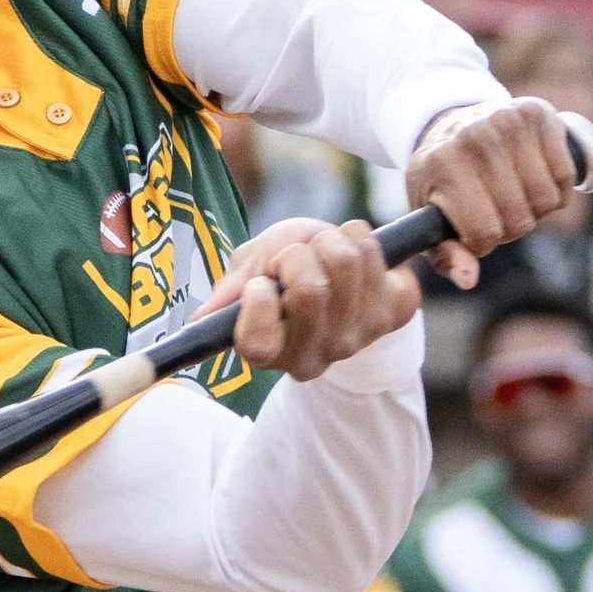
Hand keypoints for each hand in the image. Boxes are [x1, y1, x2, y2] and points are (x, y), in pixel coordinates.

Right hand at [193, 218, 419, 381]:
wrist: (340, 269)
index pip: (257, 345)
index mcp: (272, 352)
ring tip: (325, 252)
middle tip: (296, 259)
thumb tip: (201, 320)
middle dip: (296, 255)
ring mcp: (358, 337)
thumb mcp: (251, 274)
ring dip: (328, 240)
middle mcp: (315, 355)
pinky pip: (374, 253)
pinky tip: (355, 253)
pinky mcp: (392, 313)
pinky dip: (358, 236)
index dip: (257, 304)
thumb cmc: (286, 274)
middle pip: (308, 291)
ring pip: (344, 263)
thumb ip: (231, 292)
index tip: (261, 283)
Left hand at [407, 99, 580, 288]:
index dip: (483, 242)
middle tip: (495, 209)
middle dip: (510, 226)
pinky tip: (533, 176)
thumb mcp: (429, 217)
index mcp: (441, 164)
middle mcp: (474, 137)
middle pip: (520, 219)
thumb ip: (446, 255)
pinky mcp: (537, 113)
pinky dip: (556, 186)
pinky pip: (566, 175)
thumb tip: (469, 280)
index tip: (473, 228)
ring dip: (535, 207)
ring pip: (546, 199)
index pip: (484, 233)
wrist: (449, 123)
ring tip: (513, 193)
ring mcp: (507, 120)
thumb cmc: (441, 180)